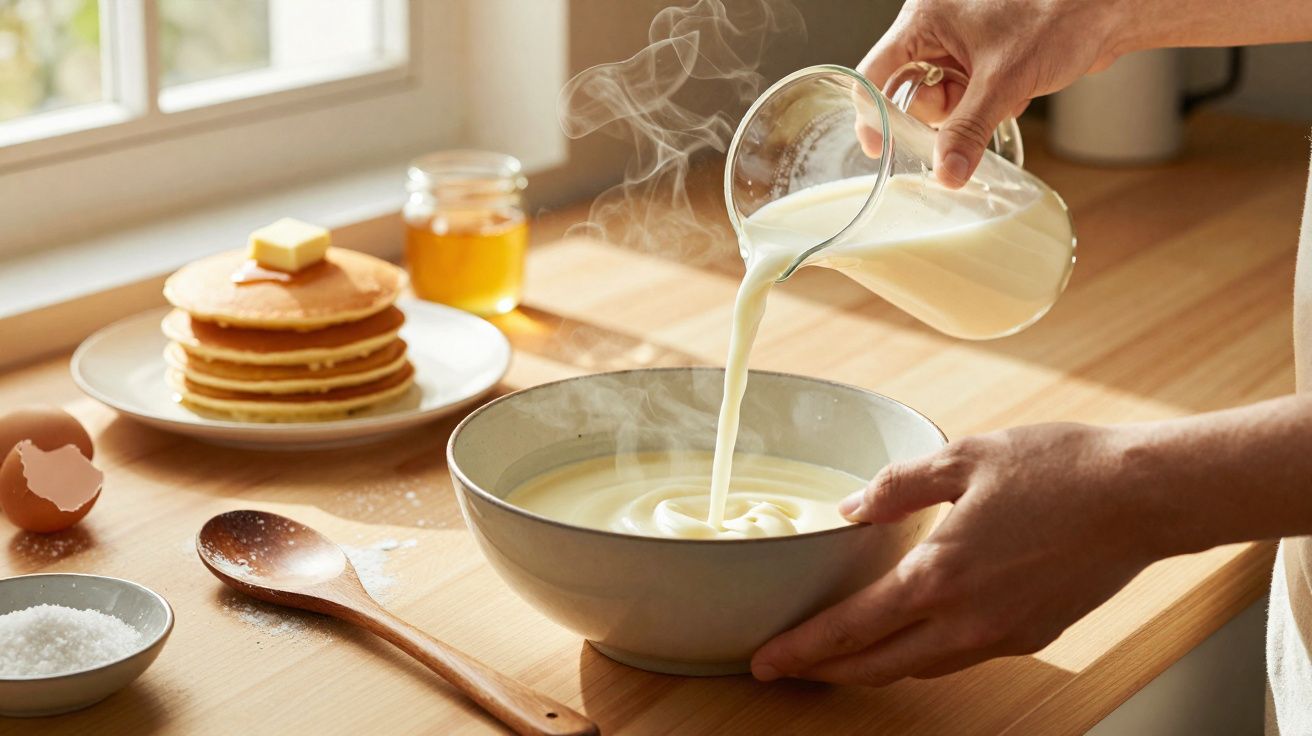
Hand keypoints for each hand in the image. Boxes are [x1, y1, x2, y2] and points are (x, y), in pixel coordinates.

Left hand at [751, 423, 1161, 684]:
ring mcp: (1001, 637)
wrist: (1142, 497)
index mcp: (939, 577)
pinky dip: (921, 654)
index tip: (764, 661)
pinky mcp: (1031, 636)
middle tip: (787, 668)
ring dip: (873, 666)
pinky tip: (912, 633)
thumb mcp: (962, 457)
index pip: (850, 629)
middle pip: (877, 665)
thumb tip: (851, 511)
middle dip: (825, 670)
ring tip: (839, 655)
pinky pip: (959, 657)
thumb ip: (897, 487)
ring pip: (918, 668)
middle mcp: (965, 621)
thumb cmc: (1058, 469)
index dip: (802, 649)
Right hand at [859, 0, 1126, 186]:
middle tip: (960, 120)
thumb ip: (968, 130)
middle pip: (908, 91)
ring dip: (966, 113)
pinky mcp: (983, 60)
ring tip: (1001, 99)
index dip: (873, 112)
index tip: (878, 149)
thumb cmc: (1058, 16)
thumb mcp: (1004, 81)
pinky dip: (985, 108)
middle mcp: (936, 29)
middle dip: (936, 114)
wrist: (1109, 10)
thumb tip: (945, 173)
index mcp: (925, 18)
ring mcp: (960, 45)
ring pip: (941, 100)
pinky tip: (1011, 97)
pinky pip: (967, 99)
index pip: (876, 72)